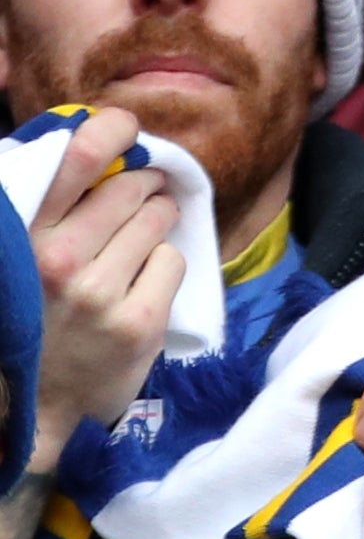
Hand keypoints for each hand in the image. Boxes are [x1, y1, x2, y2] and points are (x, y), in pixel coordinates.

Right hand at [24, 108, 182, 477]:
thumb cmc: (25, 317)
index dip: (112, 130)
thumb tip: (90, 140)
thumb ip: (45, 207)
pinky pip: (173, 261)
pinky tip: (138, 283)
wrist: (30, 408)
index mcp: (21, 234)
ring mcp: (100, 293)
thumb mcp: (15, 257)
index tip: (125, 130)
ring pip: (158, 219)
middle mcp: (58, 259)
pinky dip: (161, 266)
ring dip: (156, 221)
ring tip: (136, 240)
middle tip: (136, 199)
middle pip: (133, 187)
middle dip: (142, 186)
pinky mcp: (138, 322)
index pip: (79, 156)